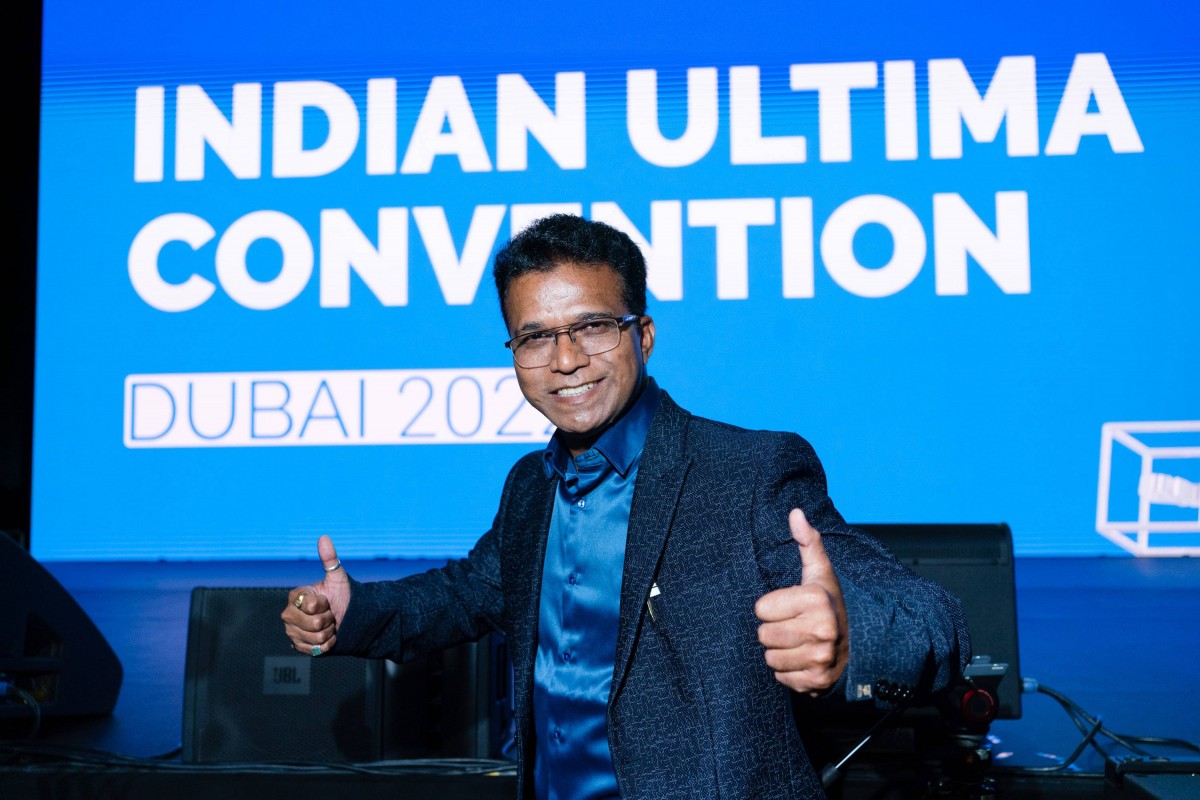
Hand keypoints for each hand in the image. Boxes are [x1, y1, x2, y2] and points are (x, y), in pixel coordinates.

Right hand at [281, 535, 350, 655]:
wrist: (348, 619)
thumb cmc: (341, 596)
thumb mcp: (338, 578)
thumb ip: (329, 558)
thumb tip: (323, 537)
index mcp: (295, 597)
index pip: (312, 606)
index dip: (325, 605)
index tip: (327, 600)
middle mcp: (288, 614)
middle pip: (313, 624)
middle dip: (328, 620)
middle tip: (330, 614)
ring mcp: (292, 632)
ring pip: (316, 638)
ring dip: (329, 632)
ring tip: (329, 625)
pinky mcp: (298, 647)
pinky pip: (316, 650)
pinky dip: (328, 644)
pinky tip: (328, 637)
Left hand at [755, 508, 848, 695]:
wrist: (861, 645)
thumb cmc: (830, 604)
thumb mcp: (820, 573)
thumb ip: (807, 542)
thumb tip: (795, 513)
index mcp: (816, 600)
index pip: (761, 609)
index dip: (773, 608)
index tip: (793, 607)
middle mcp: (821, 630)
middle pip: (763, 635)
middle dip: (775, 631)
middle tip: (796, 627)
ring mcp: (820, 658)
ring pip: (770, 658)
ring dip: (781, 653)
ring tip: (800, 644)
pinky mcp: (817, 682)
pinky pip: (781, 678)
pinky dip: (790, 672)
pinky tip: (804, 661)